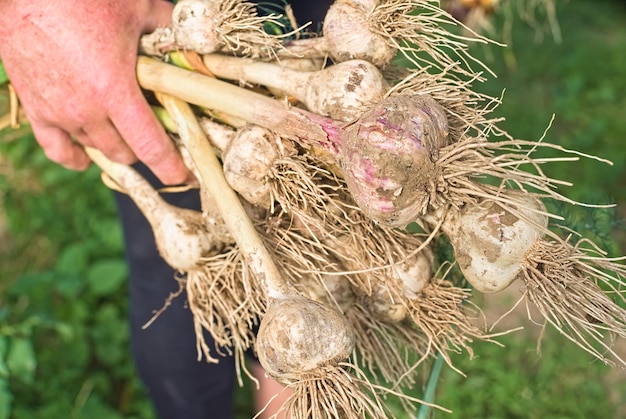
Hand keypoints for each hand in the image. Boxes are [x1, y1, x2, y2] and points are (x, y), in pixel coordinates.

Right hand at [0, 0, 190, 184]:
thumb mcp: (136, 8)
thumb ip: (165, 30)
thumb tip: (184, 42)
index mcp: (115, 92)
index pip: (151, 147)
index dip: (171, 167)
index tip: (184, 177)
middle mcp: (86, 111)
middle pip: (125, 152)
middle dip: (146, 151)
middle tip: (159, 139)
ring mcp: (58, 112)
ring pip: (96, 149)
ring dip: (116, 147)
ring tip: (128, 136)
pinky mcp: (35, 108)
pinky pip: (56, 148)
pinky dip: (74, 156)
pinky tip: (86, 157)